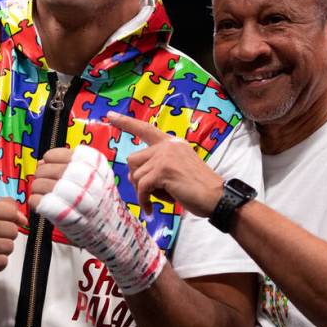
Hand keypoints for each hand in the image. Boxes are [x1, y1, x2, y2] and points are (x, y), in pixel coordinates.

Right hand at [0, 189, 26, 298]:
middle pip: (7, 227)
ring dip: (6, 247)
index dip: (13, 213)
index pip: (0, 206)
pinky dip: (1, 260)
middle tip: (3, 234)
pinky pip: (0, 262)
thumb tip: (22, 216)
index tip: (15, 218)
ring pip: (6, 246)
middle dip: (10, 231)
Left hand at [33, 145, 165, 294]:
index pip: (58, 154)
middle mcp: (85, 179)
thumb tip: (42, 161)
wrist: (114, 232)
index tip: (52, 166)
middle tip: (46, 183)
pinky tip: (45, 205)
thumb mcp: (96, 176)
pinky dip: (36, 202)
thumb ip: (71, 165)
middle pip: (45, 168)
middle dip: (41, 175)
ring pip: (39, 184)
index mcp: (94, 165)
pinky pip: (37, 201)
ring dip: (37, 189)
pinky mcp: (64, 215)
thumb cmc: (101, 203)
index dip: (50, 159)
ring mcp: (75, 197)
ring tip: (46, 195)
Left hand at [107, 112, 222, 217]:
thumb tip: (133, 175)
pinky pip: (142, 187)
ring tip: (159, 200)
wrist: (217, 197)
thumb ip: (157, 166)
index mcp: (172, 143)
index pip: (145, 129)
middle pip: (132, 159)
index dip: (126, 123)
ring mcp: (165, 157)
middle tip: (150, 193)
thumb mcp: (177, 170)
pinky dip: (144, 201)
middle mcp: (168, 146)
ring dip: (143, 192)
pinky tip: (151, 209)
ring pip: (135, 176)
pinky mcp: (163, 171)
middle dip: (137, 178)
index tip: (109, 116)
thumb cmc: (198, 189)